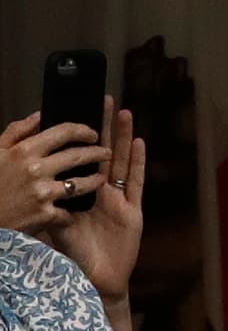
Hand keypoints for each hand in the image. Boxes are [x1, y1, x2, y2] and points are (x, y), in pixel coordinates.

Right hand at [0, 112, 109, 232]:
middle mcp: (36, 169)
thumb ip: (17, 132)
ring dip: (95, 181)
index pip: (62, 133)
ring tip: (101, 179)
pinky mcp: (46, 214)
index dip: (83, 131)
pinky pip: (69, 212)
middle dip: (98, 153)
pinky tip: (76, 210)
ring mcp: (43, 192)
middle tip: (107, 153)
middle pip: (77, 157)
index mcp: (24, 151)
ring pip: (81, 184)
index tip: (93, 134)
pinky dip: (71, 212)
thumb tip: (39, 116)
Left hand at [44, 98, 144, 308]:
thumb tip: (37, 182)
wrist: (92, 281)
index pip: (80, 159)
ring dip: (123, 137)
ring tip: (124, 112)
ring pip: (120, 162)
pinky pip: (134, 183)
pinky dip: (136, 163)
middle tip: (104, 99)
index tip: (78, 112)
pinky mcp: (132, 212)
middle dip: (104, 127)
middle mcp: (102, 194)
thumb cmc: (74, 257)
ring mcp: (119, 201)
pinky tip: (138, 144)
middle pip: (103, 153)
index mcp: (82, 195)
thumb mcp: (54, 225)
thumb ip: (49, 204)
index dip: (81, 137)